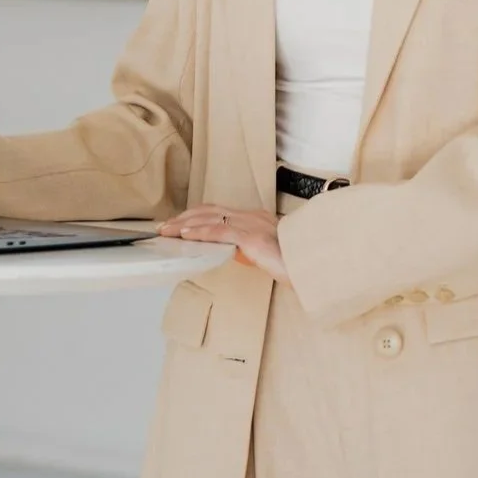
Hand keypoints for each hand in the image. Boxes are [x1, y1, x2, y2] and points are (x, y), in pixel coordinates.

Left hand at [157, 204, 289, 286]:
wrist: (311, 266)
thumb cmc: (293, 264)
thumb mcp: (267, 254)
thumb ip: (249, 249)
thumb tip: (232, 252)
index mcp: (256, 219)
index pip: (219, 211)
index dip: (197, 215)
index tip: (180, 222)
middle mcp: (252, 217)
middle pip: (210, 211)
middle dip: (185, 217)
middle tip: (166, 226)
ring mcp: (251, 225)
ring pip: (210, 218)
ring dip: (185, 224)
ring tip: (168, 230)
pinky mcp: (251, 237)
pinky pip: (220, 231)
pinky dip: (200, 232)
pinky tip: (185, 235)